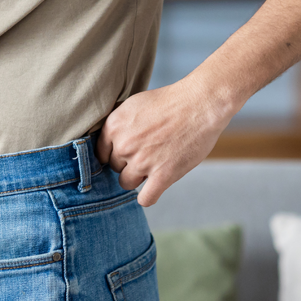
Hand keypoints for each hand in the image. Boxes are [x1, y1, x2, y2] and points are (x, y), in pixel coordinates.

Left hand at [97, 75, 233, 207]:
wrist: (199, 104)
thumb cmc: (169, 102)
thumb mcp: (134, 104)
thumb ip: (119, 125)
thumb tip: (109, 142)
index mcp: (114, 125)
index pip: (101, 152)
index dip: (114, 153)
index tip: (126, 152)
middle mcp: (124, 145)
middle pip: (115, 167)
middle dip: (128, 162)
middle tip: (147, 153)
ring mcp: (142, 162)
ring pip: (126, 183)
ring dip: (137, 177)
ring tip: (153, 165)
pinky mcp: (162, 175)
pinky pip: (146, 198)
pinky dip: (148, 196)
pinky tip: (154, 187)